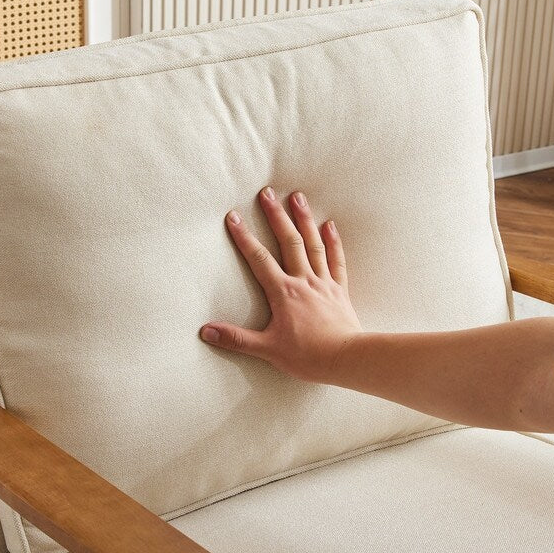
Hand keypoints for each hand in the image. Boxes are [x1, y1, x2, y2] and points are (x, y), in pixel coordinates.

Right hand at [200, 187, 362, 383]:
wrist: (347, 360)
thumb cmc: (307, 356)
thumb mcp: (267, 349)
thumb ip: (236, 339)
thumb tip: (206, 331)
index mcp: (283, 292)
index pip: (259, 258)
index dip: (244, 237)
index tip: (234, 216)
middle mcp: (303, 281)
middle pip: (288, 241)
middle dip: (276, 216)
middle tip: (267, 192)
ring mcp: (323, 282)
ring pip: (313, 244)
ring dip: (304, 219)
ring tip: (297, 197)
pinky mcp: (339, 290)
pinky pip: (336, 260)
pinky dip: (333, 242)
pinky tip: (329, 225)